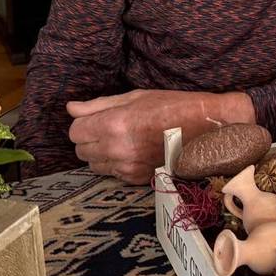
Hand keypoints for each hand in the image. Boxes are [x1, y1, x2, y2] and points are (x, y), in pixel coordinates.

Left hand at [67, 89, 254, 183]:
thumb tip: (71, 108)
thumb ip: (99, 105)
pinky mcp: (138, 179)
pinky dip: (116, 164)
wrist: (203, 128)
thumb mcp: (134, 97)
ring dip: (100, 154)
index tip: (96, 118)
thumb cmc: (171, 106)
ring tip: (121, 141)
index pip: (75, 131)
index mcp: (114, 124)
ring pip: (94, 165)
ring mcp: (128, 167)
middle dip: (89, 139)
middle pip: (80, 151)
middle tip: (108, 129)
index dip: (83, 124)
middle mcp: (117, 149)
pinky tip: (133, 151)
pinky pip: (112, 174)